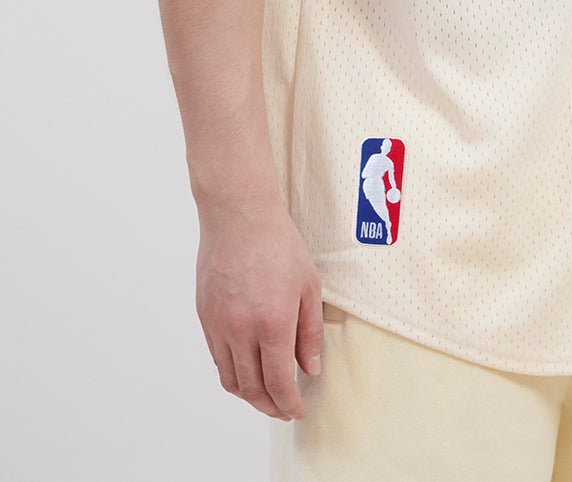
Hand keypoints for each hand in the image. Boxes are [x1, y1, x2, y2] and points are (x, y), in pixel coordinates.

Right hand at [194, 198, 324, 419]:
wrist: (239, 216)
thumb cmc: (278, 244)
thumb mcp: (309, 285)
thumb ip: (310, 332)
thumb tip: (309, 368)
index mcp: (272, 323)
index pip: (278, 382)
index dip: (289, 403)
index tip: (298, 411)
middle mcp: (240, 330)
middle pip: (252, 389)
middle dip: (270, 406)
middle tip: (284, 409)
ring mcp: (218, 325)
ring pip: (230, 380)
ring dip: (249, 396)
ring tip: (266, 396)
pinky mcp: (204, 317)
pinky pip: (217, 358)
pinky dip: (233, 373)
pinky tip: (247, 369)